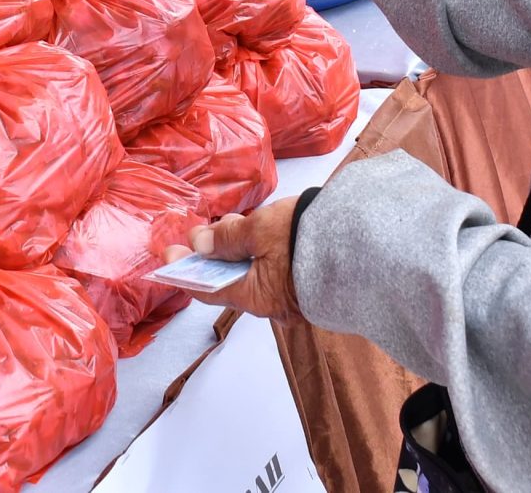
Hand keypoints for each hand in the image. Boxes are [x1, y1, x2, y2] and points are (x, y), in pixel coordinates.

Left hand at [164, 199, 303, 321]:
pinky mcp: (309, 286)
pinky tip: (261, 233)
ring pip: (254, 274)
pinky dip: (261, 254)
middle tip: (202, 230)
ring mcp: (293, 298)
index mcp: (256, 297)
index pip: (207, 290)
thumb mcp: (260, 230)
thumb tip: (198, 244)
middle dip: (214, 254)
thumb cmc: (307, 238)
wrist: (364, 244)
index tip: (167, 254)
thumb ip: (226, 239)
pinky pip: (274, 271)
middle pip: (231, 280)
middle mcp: (273, 305)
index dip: (183, 271)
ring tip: (234, 224)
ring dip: (238, 251)